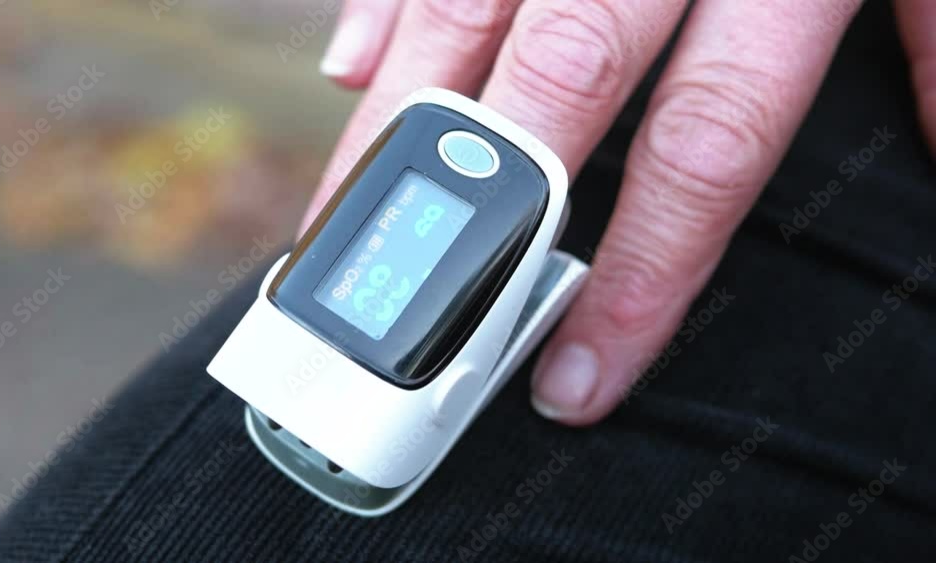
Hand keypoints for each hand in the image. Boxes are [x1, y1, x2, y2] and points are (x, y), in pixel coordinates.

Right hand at [302, 0, 935, 425]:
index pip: (702, 147)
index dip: (638, 275)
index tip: (581, 374)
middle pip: (554, 90)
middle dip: (485, 224)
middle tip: (420, 329)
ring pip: (460, 19)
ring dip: (398, 134)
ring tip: (346, 229)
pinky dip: (382, 6)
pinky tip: (348, 72)